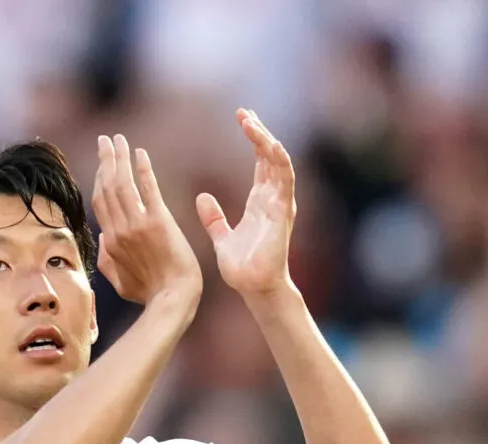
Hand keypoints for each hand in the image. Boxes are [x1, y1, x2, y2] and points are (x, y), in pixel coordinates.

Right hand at [92, 134, 201, 305]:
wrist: (173, 299)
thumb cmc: (149, 294)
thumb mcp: (120, 282)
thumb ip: (107, 260)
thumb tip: (101, 239)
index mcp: (110, 243)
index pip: (100, 203)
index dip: (99, 179)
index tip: (103, 164)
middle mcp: (119, 230)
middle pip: (107, 187)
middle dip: (106, 161)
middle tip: (105, 140)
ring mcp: (138, 225)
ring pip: (122, 184)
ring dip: (120, 158)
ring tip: (118, 139)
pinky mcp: (159, 222)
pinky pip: (148, 189)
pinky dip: (142, 169)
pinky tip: (139, 153)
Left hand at [196, 109, 296, 298]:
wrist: (254, 287)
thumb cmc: (242, 268)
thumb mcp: (222, 237)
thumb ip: (214, 218)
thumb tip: (202, 198)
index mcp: (260, 202)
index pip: (260, 162)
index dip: (253, 139)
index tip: (241, 118)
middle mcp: (273, 198)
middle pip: (269, 156)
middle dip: (259, 132)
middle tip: (244, 112)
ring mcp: (280, 203)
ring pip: (278, 162)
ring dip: (266, 140)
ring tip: (250, 122)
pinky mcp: (283, 211)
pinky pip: (285, 179)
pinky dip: (278, 159)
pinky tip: (269, 143)